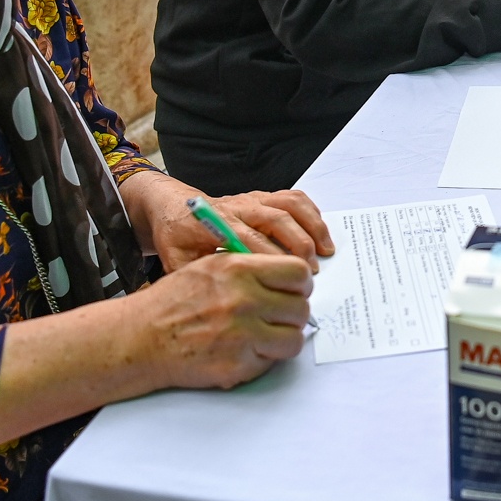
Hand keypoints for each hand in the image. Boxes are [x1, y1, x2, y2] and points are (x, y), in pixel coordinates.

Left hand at [124, 172, 334, 272]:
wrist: (174, 208)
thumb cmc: (177, 238)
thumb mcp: (176, 261)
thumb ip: (197, 279)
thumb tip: (220, 304)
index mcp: (217, 223)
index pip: (251, 240)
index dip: (274, 259)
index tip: (289, 280)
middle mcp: (239, 206)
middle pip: (277, 218)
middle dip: (299, 245)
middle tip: (311, 271)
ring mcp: (253, 198)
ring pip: (290, 204)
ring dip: (312, 226)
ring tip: (326, 250)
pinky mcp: (263, 196)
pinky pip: (293, 197)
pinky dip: (312, 212)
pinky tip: (320, 234)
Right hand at [130, 252, 312, 389]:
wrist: (140, 338)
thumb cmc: (172, 302)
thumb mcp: (211, 267)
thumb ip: (251, 268)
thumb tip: (290, 277)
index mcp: (239, 270)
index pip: (297, 272)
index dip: (300, 284)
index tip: (294, 291)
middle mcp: (243, 300)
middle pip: (300, 308)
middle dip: (292, 314)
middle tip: (277, 317)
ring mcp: (242, 335)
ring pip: (294, 339)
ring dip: (283, 339)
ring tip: (263, 336)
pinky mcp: (237, 365)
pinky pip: (272, 362)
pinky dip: (263, 359)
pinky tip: (243, 351)